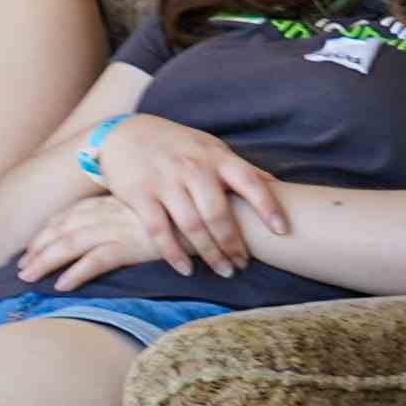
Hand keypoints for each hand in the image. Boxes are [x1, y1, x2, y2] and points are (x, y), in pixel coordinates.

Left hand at [17, 194, 182, 289]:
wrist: (218, 211)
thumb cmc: (190, 214)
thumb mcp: (153, 211)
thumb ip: (131, 219)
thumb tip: (117, 234)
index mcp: (115, 201)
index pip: (72, 214)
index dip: (49, 230)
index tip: (32, 246)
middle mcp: (112, 211)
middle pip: (64, 228)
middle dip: (39, 247)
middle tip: (20, 267)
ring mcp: (121, 226)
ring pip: (72, 243)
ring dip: (46, 261)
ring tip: (28, 277)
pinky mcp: (133, 244)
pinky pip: (97, 260)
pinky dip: (76, 272)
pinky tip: (61, 286)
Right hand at [83, 117, 288, 277]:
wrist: (124, 134)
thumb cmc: (177, 145)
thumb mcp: (209, 147)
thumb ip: (239, 168)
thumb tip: (277, 185)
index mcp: (216, 156)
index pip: (249, 181)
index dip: (268, 207)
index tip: (282, 231)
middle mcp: (192, 167)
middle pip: (219, 214)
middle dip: (234, 244)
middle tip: (243, 265)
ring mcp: (165, 181)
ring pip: (192, 226)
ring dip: (210, 254)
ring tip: (223, 271)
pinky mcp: (140, 195)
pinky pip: (159, 231)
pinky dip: (174, 254)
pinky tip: (187, 269)